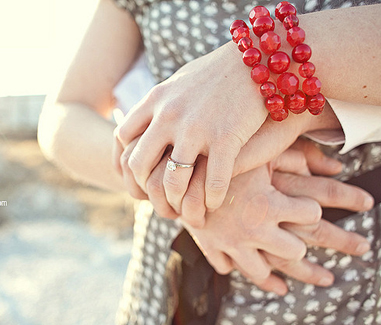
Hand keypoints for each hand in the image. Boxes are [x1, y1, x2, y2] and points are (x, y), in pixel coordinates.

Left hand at [114, 42, 268, 214]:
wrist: (258, 58)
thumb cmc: (219, 72)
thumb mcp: (180, 81)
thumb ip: (160, 101)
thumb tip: (146, 117)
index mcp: (155, 99)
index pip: (122, 137)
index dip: (124, 162)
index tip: (136, 176)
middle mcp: (169, 114)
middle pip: (139, 163)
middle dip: (144, 188)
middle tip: (157, 199)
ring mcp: (197, 128)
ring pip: (173, 179)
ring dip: (177, 201)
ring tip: (185, 209)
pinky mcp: (226, 138)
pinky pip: (213, 181)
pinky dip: (211, 199)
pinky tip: (214, 204)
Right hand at [181, 142, 372, 294]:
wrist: (174, 168)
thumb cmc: (222, 155)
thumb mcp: (260, 151)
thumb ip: (298, 156)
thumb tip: (339, 164)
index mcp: (268, 204)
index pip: (311, 214)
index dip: (314, 209)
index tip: (312, 206)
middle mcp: (253, 229)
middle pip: (294, 251)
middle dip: (300, 245)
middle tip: (300, 240)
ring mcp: (230, 243)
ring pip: (261, 272)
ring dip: (274, 270)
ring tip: (284, 272)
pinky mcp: (211, 247)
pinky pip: (228, 268)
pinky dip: (239, 269)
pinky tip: (247, 267)